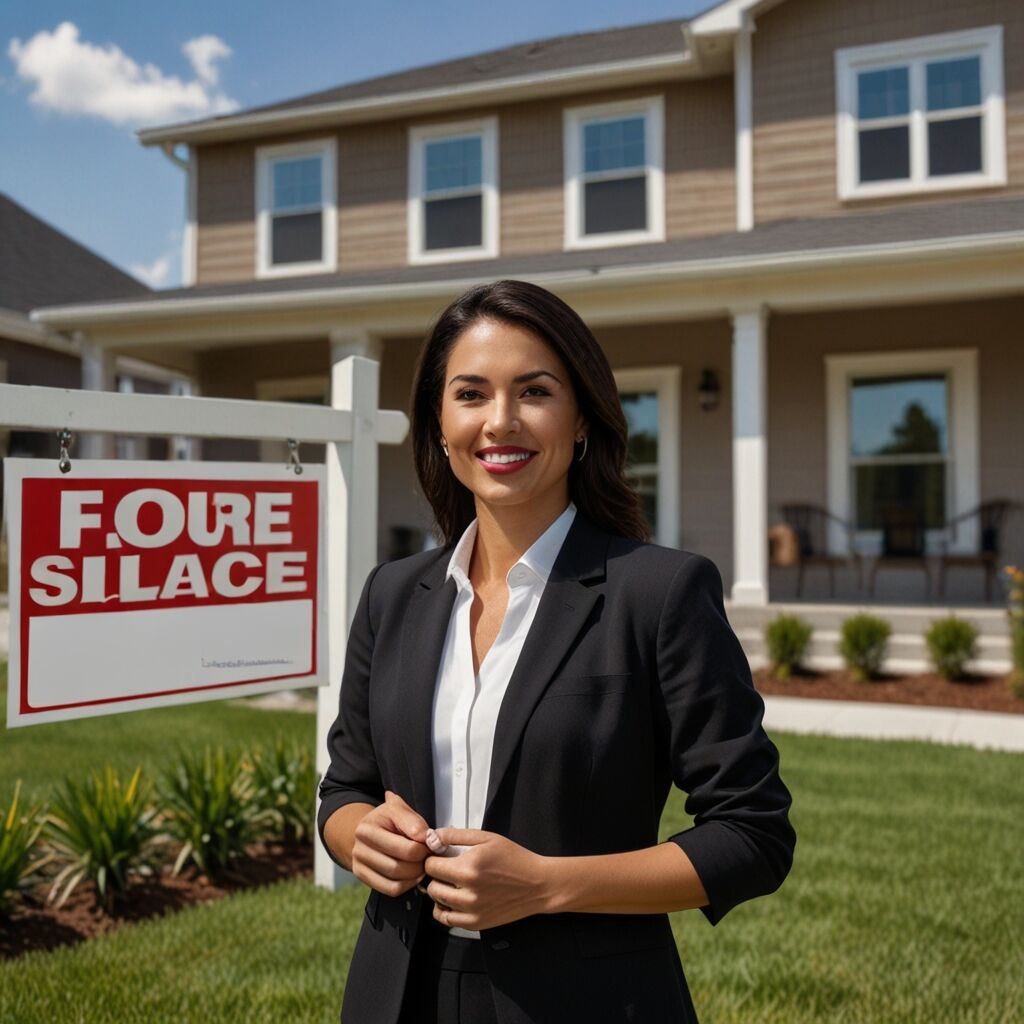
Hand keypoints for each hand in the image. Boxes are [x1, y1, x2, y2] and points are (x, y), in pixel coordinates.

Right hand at [351, 790, 429, 896]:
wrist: (370, 829)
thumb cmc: (388, 819)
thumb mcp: (400, 809)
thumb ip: (415, 822)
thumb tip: (429, 840)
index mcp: (367, 830)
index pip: (407, 849)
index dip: (425, 849)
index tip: (430, 844)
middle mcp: (359, 849)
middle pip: (399, 868)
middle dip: (420, 864)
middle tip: (428, 856)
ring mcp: (359, 866)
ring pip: (395, 882)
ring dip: (415, 875)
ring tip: (421, 863)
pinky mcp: (364, 877)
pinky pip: (391, 890)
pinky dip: (407, 884)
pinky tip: (412, 874)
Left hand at [423, 828, 549, 930]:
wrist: (537, 885)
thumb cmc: (514, 859)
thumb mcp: (486, 838)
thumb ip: (455, 835)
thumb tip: (432, 837)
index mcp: (469, 868)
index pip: (431, 866)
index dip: (434, 858)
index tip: (441, 856)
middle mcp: (468, 892)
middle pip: (431, 885)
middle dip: (436, 875)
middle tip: (448, 869)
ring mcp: (472, 911)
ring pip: (437, 903)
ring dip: (440, 891)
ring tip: (452, 883)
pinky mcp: (476, 923)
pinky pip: (446, 920)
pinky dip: (444, 909)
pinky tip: (453, 899)